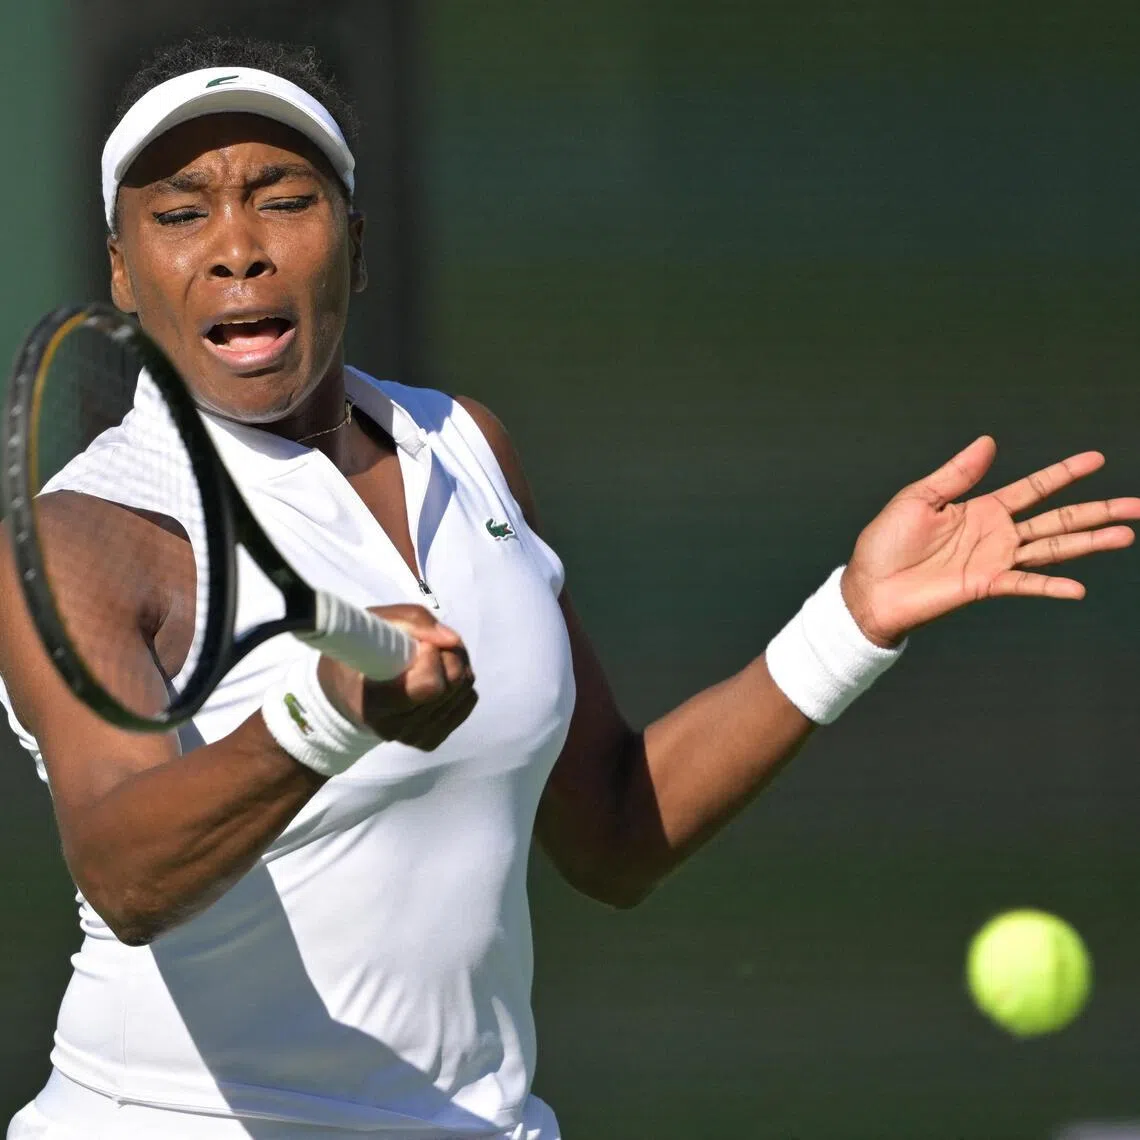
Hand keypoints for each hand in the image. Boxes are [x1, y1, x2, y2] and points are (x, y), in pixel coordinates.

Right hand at [317, 604, 476, 749]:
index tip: (417, 644)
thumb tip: (452, 640)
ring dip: (457, 665)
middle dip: (448, 655)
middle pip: (452, 685)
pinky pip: (467, 702)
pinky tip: (438, 676)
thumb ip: (414, 622)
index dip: (431, 656)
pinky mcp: (431, 739)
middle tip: (426, 645)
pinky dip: (460, 684)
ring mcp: (415, 737)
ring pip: (465, 691)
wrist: (345, 693)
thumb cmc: (359, 651)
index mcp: (374, 701)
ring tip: (430, 659)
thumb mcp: (374, 622)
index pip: (429, 685)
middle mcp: (395, 727)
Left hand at [840, 436, 1139, 646]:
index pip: (1034, 488)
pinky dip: (1050, 586)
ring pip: (1052, 548)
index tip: (1097, 459)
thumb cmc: (885, 543)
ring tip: (1126, 535)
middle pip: (1057, 519)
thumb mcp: (919, 498)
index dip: (1064, 473)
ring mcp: (994, 560)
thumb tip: (989, 442)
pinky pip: (1024, 583)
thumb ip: (957, 474)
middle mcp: (996, 534)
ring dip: (1089, 542)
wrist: (870, 587)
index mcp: (981, 508)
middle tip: (1137, 506)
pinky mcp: (984, 584)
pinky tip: (1078, 588)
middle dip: (1098, 511)